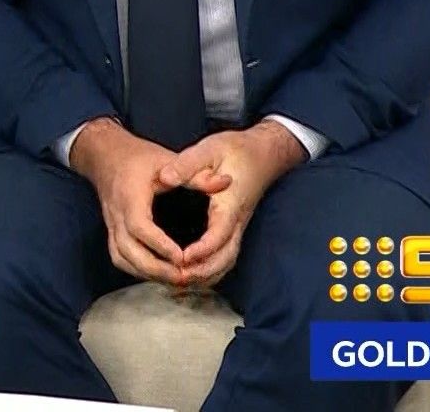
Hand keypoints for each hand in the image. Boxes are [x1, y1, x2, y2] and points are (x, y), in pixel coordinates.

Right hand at [72, 118, 231, 285]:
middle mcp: (116, 213)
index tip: (182, 256)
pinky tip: (157, 274)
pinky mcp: (111, 230)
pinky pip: (119, 257)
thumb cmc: (138, 157)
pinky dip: (136, 269)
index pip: (140, 226)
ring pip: (121, 258)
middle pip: (128, 250)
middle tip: (183, 276)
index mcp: (130, 196)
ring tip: (174, 279)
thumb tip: (226, 183)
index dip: (159, 244)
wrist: (106, 155)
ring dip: (146, 273)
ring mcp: (110, 224)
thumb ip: (197, 175)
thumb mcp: (168, 159)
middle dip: (155, 268)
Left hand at [156, 120, 305, 287]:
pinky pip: (226, 256)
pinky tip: (191, 272)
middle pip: (225, 258)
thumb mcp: (210, 149)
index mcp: (230, 204)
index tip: (180, 258)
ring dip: (206, 274)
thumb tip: (165, 177)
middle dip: (202, 272)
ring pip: (227, 261)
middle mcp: (237, 221)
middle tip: (176, 277)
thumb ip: (187, 164)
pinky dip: (211, 269)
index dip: (201, 251)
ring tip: (179, 280)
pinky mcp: (234, 227)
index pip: (219, 235)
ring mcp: (238, 226)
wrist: (264, 153)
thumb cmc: (236, 150)